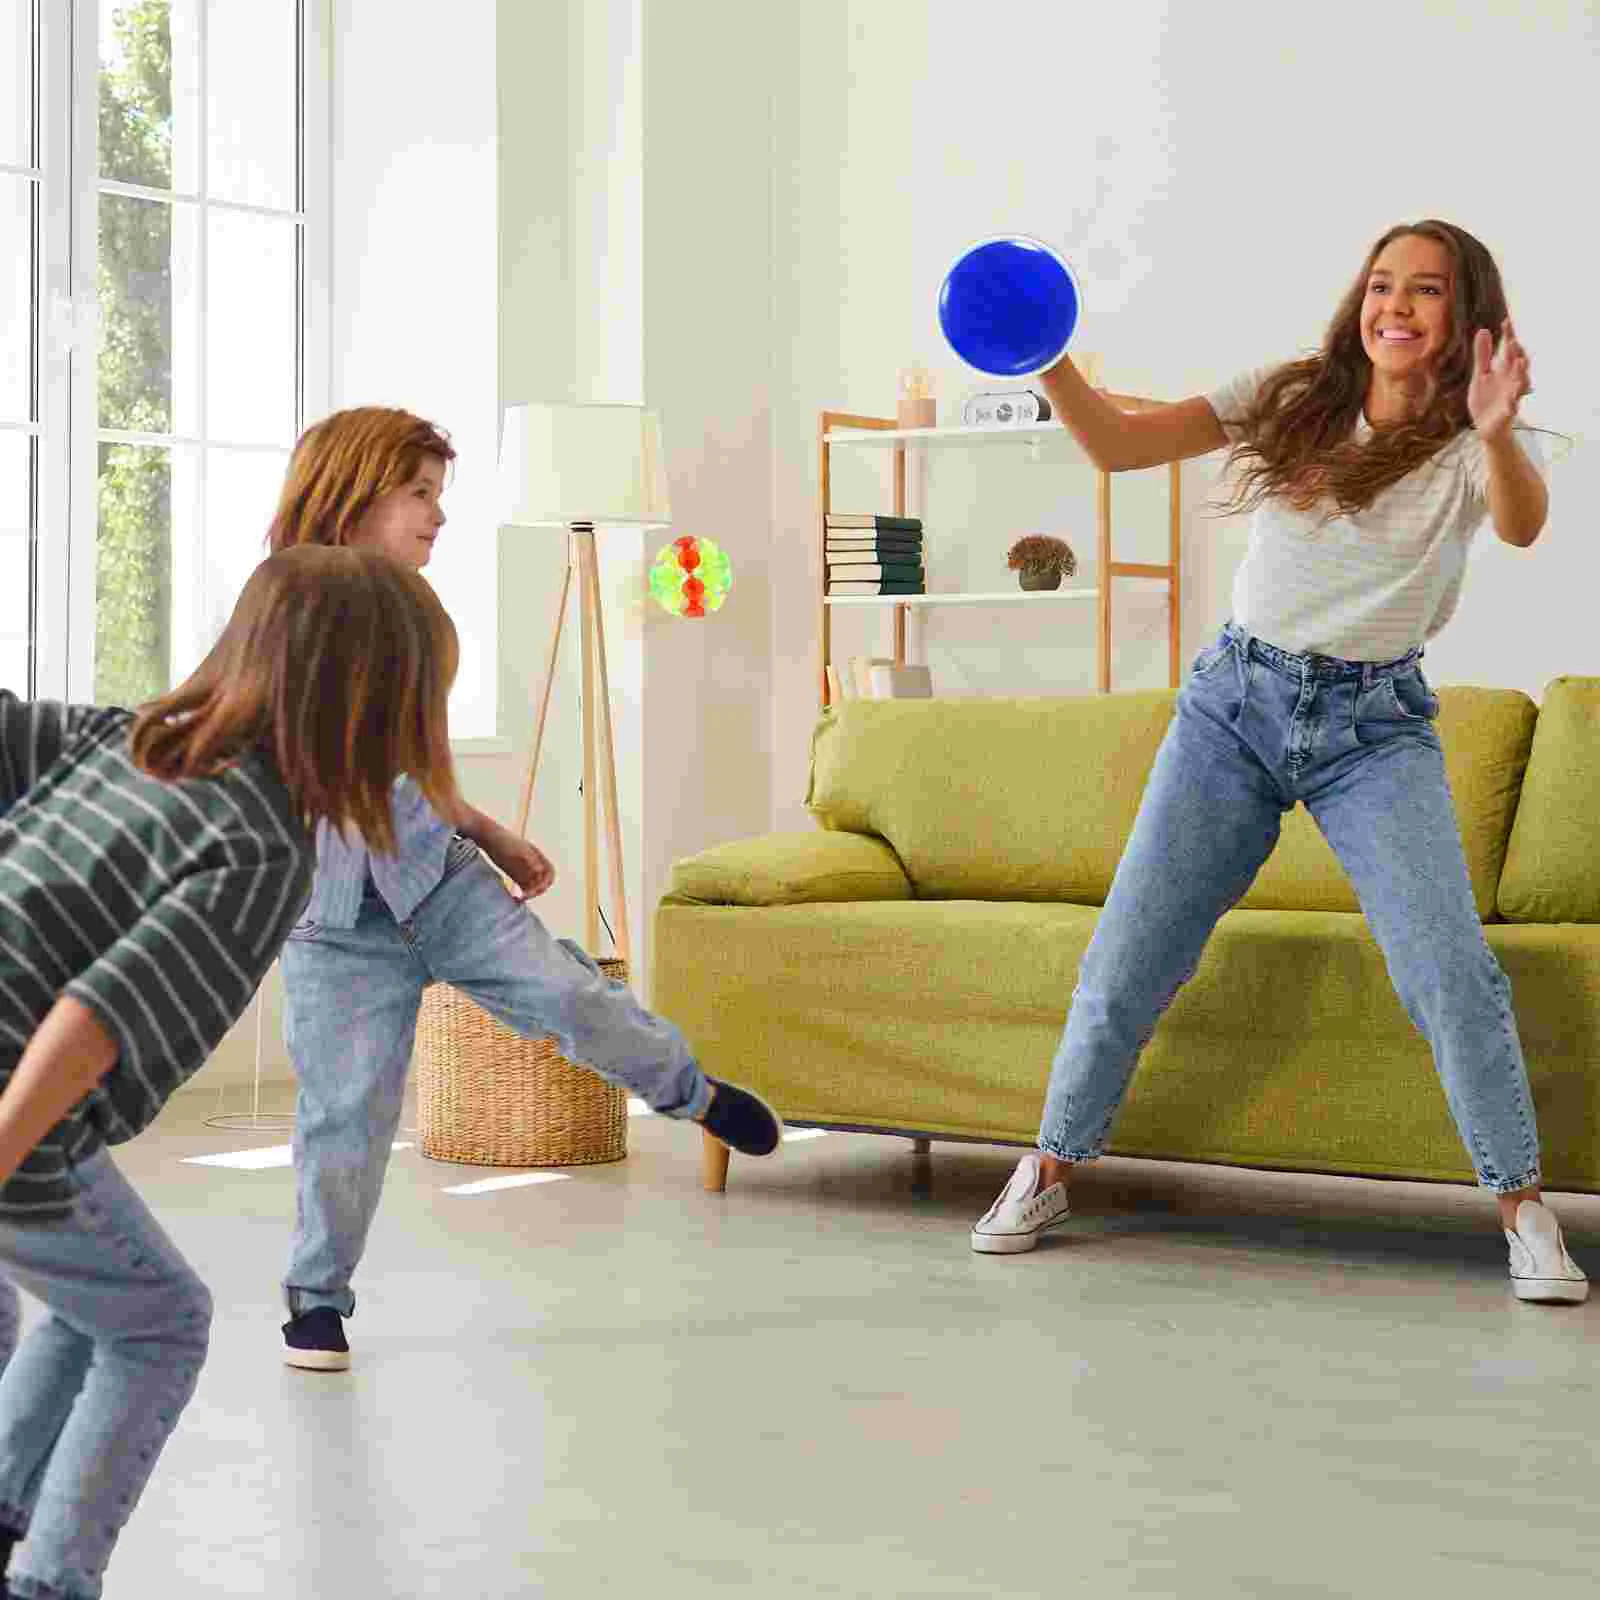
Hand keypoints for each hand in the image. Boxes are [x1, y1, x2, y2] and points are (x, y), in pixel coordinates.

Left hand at [481, 831, 555, 899]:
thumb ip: (529, 858)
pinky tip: (513, 897)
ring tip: (517, 900)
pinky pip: (523, 887)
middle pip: (543, 881)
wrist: (486, 836)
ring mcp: (524, 868)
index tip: (533, 888)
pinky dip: (521, 894)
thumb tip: (539, 870)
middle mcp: (533, 863)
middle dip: (537, 890)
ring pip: (533, 886)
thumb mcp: (516, 848)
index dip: (545, 882)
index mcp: (537, 855)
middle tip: (524, 897)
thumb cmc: (502, 839)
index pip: (550, 872)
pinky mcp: (514, 873)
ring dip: (529, 894)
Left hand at [1468, 316, 1531, 440]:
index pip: (1508, 350)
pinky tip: (1512, 400)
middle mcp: (1511, 380)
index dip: (1508, 336)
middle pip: (1517, 363)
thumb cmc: (1486, 399)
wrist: (1486, 427)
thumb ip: (1483, 355)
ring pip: (1520, 382)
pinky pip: (1512, 406)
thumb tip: (1483, 330)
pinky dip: (1513, 402)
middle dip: (1517, 353)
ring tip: (1520, 362)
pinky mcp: (1508, 411)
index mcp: (1503, 370)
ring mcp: (1511, 395)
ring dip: (1520, 373)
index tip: (1505, 321)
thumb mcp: (1481, 375)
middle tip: (1514, 340)